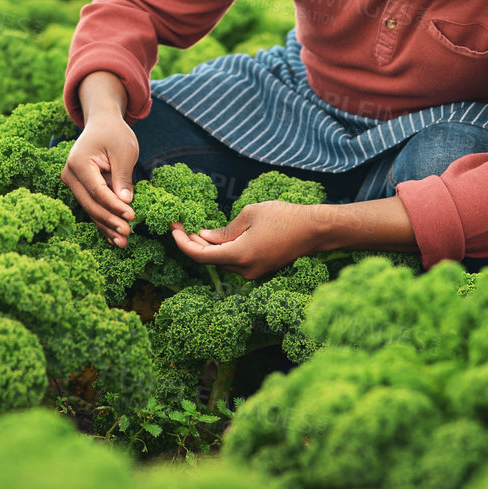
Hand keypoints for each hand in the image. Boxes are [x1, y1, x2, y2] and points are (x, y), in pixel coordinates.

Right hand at [60, 111, 138, 248]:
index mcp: (79, 163)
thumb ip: (123, 176)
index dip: (114, 206)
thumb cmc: (114, 134)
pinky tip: (113, 238)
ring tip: (123, 242)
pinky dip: (103, 223)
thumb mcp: (124, 151)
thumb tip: (125, 202)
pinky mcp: (80, 190)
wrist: (102, 124)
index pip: (98, 191)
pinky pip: (92, 208)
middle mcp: (70, 175)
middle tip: (127, 234)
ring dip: (107, 227)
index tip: (132, 216)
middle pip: (91, 204)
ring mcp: (73, 184)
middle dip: (110, 221)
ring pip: (90, 210)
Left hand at [170, 200, 319, 280]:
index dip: (182, 243)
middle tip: (181, 227)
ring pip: (222, 262)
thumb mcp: (249, 215)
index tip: (173, 229)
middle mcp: (245, 270)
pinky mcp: (261, 270)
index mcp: (239, 255)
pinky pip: (235, 263)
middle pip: (209, 261)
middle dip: (193, 244)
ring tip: (197, 230)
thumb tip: (204, 237)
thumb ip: (224, 230)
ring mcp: (254, 273)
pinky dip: (223, 251)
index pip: (200, 255)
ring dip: (208, 248)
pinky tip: (219, 238)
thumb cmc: (284, 217)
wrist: (314, 230)